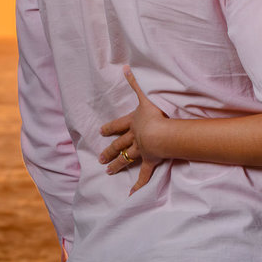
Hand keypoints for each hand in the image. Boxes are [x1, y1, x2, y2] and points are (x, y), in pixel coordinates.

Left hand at [99, 66, 167, 194]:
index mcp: (133, 122)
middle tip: (99, 158)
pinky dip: (138, 184)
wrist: (161, 132)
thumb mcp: (145, 95)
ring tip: (108, 170)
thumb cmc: (155, 114)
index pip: (118, 125)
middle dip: (109, 150)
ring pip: (126, 158)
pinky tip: (131, 194)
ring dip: (117, 164)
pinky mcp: (150, 160)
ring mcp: (141, 150)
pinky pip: (144, 174)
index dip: (109, 128)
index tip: (100, 131)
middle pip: (119, 145)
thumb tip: (126, 67)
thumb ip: (135, 82)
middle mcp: (134, 137)